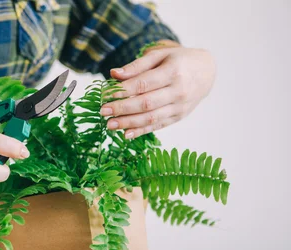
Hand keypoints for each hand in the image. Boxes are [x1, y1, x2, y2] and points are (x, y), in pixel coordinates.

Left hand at [101, 44, 215, 138]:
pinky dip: (141, 131)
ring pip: (151, 118)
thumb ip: (137, 65)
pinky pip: (157, 126)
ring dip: (128, 123)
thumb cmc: (178, 60)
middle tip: (103, 112)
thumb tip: (113, 74)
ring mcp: (180, 106)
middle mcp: (179, 91)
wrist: (206, 72)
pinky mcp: (178, 117)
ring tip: (109, 125)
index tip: (105, 95)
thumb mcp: (160, 55)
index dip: (123, 91)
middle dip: (122, 109)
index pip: (144, 84)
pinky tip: (125, 134)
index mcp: (173, 72)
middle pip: (146, 103)